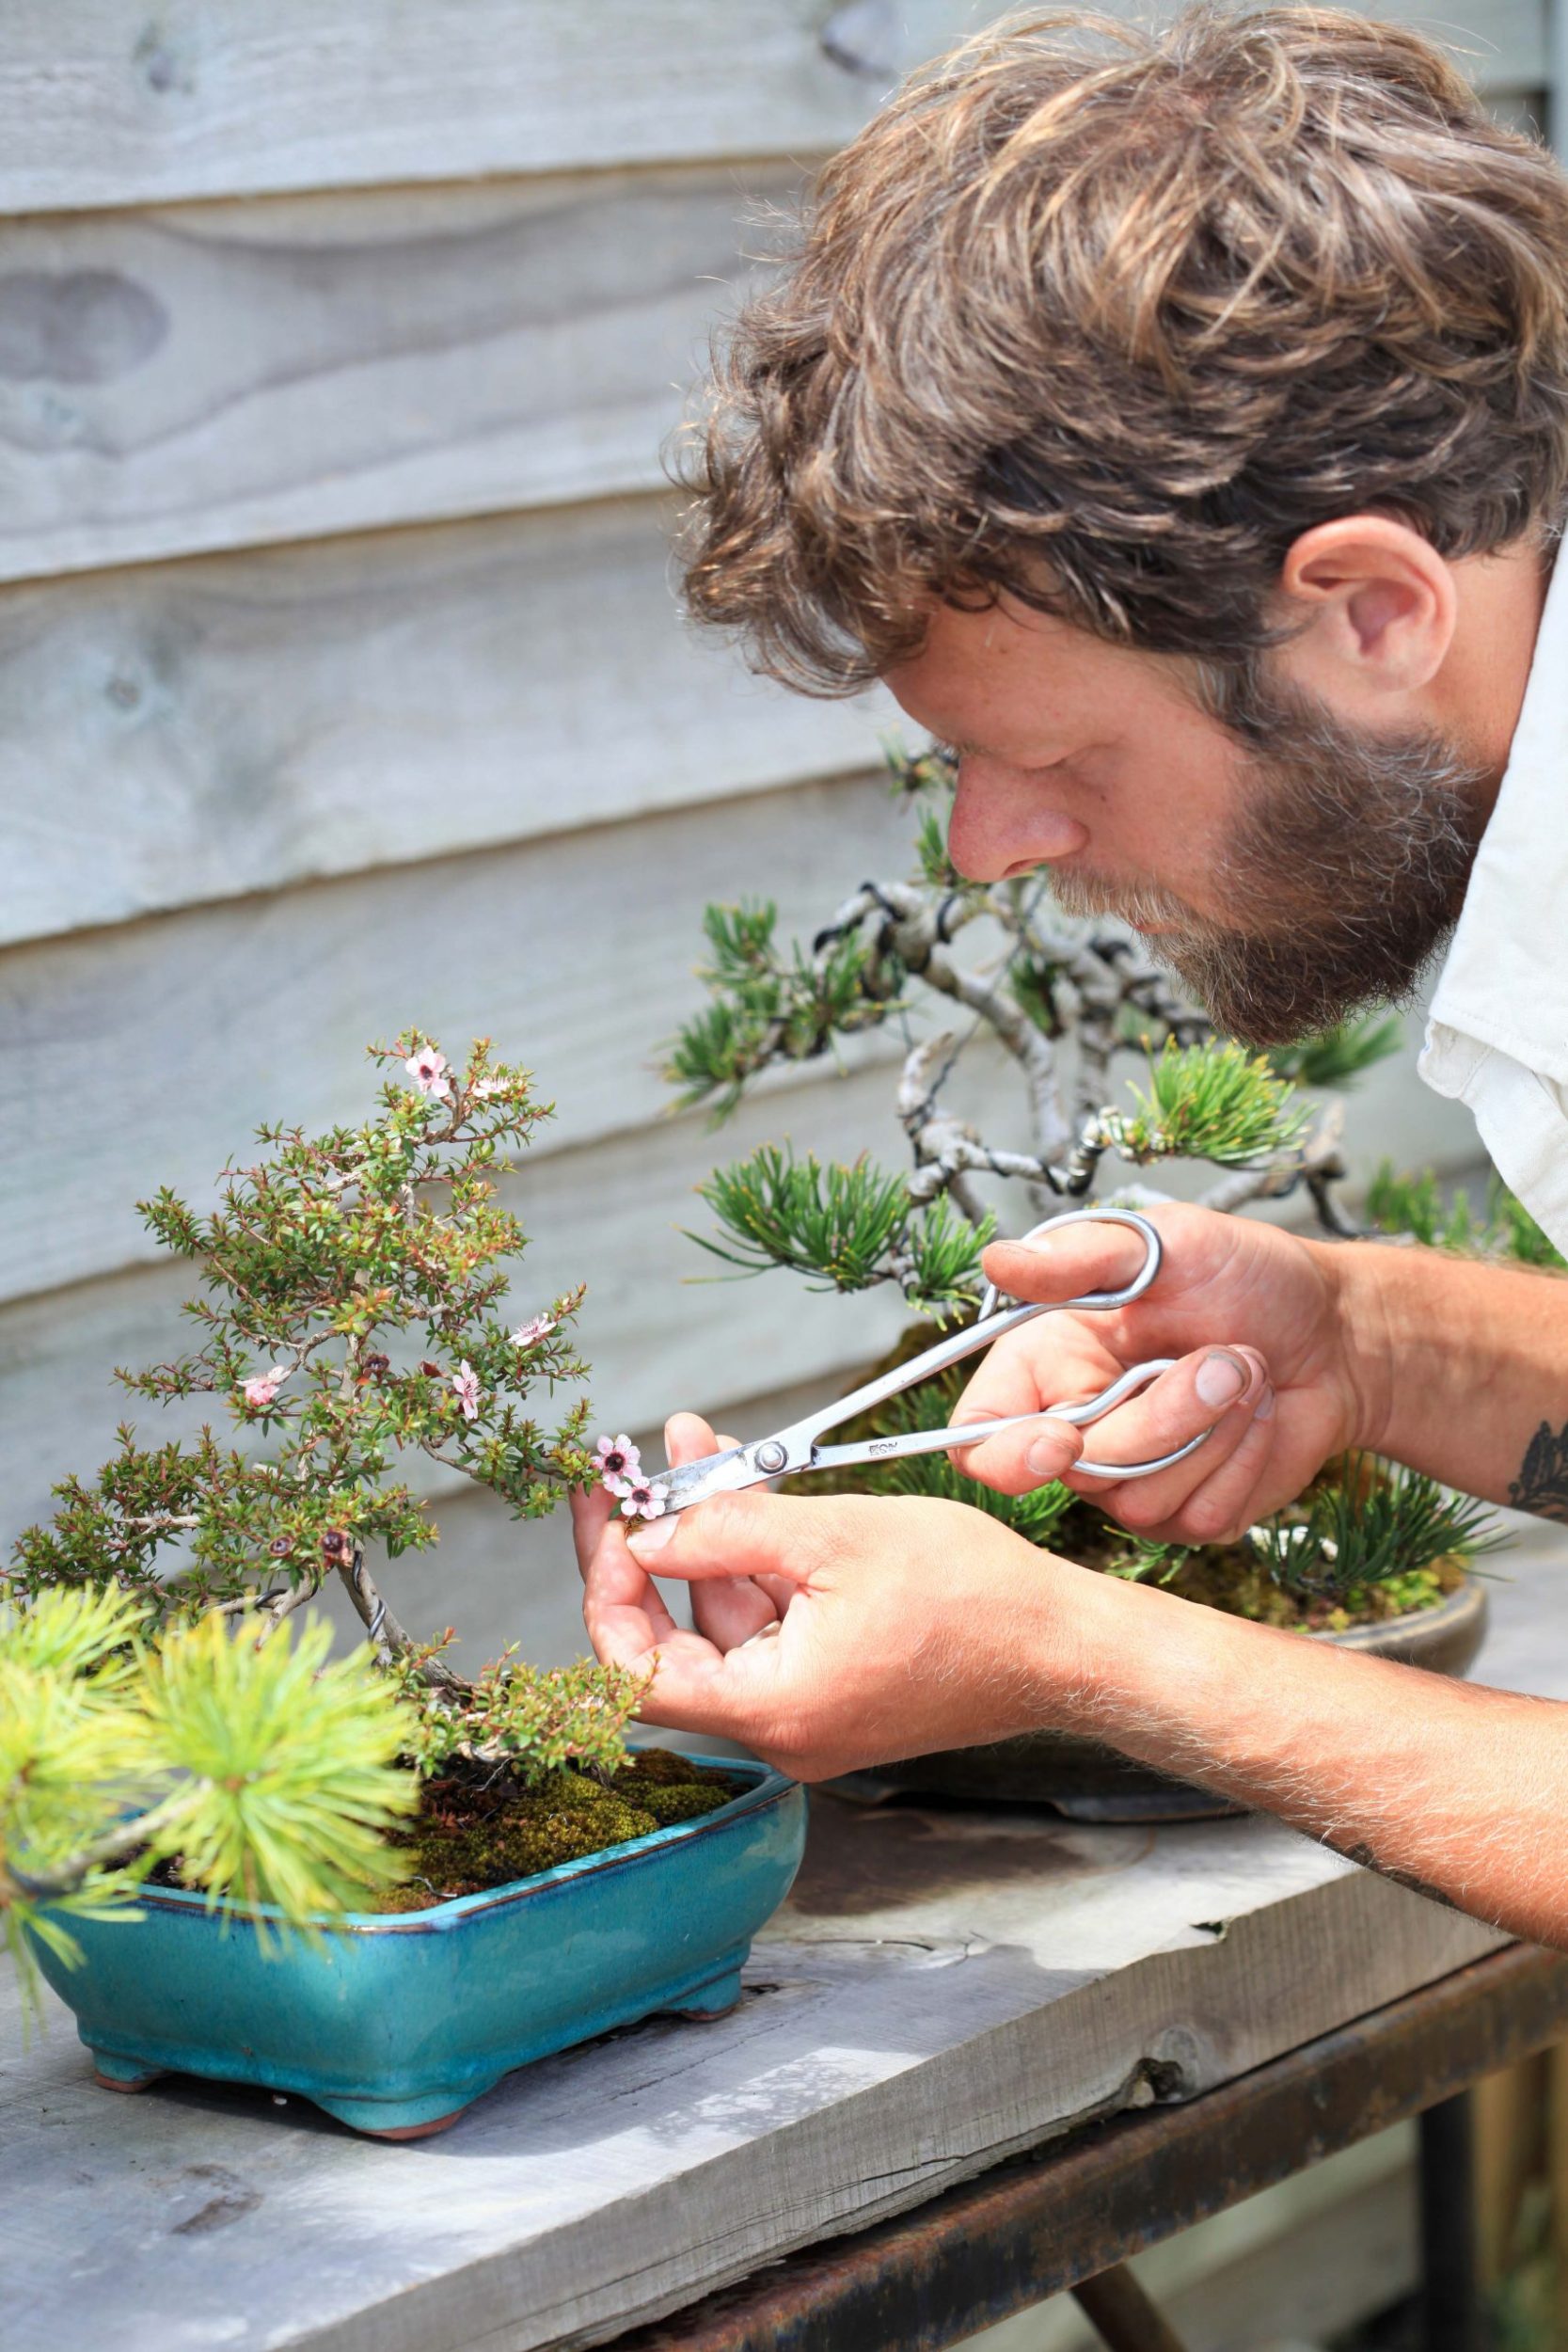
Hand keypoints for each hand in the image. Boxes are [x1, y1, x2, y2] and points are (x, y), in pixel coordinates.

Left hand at [570, 1421, 1088, 1778]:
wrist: (1064, 1645)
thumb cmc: (975, 1598)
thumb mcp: (837, 1536)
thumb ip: (726, 1532)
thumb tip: (644, 1534)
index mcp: (774, 1709)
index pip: (636, 1674)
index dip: (607, 1590)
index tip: (607, 1517)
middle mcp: (781, 1729)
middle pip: (673, 1643)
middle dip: (653, 1543)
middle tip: (630, 1472)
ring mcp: (807, 1711)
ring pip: (724, 1620)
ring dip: (708, 1532)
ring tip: (697, 1443)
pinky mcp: (832, 1686)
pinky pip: (770, 1623)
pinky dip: (754, 1559)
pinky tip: (747, 1482)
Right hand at [951, 1203, 1365, 1545]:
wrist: (1334, 1331)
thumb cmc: (1246, 1274)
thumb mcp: (1165, 1243)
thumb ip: (1079, 1258)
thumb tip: (998, 1260)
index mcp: (1046, 1362)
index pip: (982, 1437)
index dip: (1006, 1454)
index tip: (1061, 1439)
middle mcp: (1075, 1428)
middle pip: (1081, 1469)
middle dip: (1164, 1416)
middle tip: (1227, 1358)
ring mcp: (1131, 1480)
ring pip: (1143, 1496)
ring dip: (1215, 1431)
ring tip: (1248, 1370)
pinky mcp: (1187, 1513)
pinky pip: (1199, 1515)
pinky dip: (1244, 1460)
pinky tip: (1263, 1416)